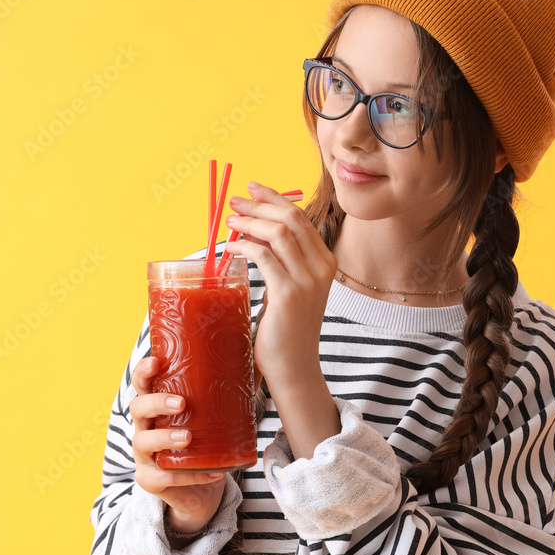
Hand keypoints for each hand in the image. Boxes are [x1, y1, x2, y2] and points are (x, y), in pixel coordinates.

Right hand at [130, 356, 226, 536]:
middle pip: (137, 408)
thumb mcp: (215, 417)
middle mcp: (145, 428)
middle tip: (181, 403)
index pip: (143, 384)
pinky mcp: (150, 480)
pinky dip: (189, 475)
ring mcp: (145, 455)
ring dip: (164, 438)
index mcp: (157, 407)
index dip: (144, 371)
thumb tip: (257, 359)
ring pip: (142, 442)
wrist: (203, 492)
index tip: (156, 362)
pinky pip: (163, 477)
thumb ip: (229, 391)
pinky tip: (212, 472)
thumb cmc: (206, 446)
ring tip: (187, 437)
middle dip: (156, 403)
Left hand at [225, 181, 336, 381]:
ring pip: (277, 232)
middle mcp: (322, 267)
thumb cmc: (286, 327)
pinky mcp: (289, 294)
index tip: (252, 189)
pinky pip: (263, 256)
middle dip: (259, 203)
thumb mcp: (289, 286)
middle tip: (235, 200)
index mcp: (326, 261)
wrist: (294, 366)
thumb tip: (251, 230)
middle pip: (291, 218)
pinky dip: (243, 246)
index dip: (274, 198)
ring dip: (249, 221)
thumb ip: (280, 260)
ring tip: (229, 220)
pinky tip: (230, 248)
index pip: (300, 217)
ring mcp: (308, 280)